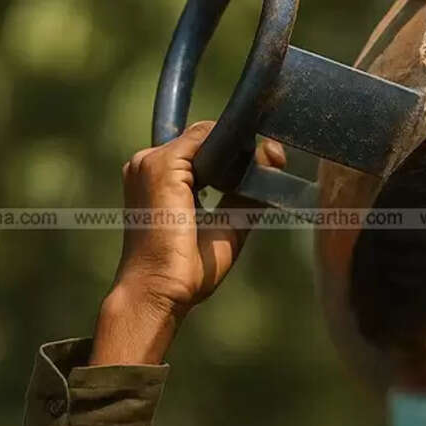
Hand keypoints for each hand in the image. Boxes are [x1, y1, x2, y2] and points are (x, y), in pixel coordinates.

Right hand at [90, 122, 285, 364]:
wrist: (160, 290)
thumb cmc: (187, 268)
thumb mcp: (228, 222)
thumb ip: (247, 192)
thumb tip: (273, 161)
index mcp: (159, 177)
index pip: (202, 146)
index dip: (238, 150)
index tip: (273, 160)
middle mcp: (148, 163)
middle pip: (206, 138)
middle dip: (244, 148)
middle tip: (277, 161)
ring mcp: (151, 162)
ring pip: (207, 135)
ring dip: (238, 151)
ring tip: (261, 172)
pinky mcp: (162, 166)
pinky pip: (204, 138)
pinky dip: (230, 148)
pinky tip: (246, 170)